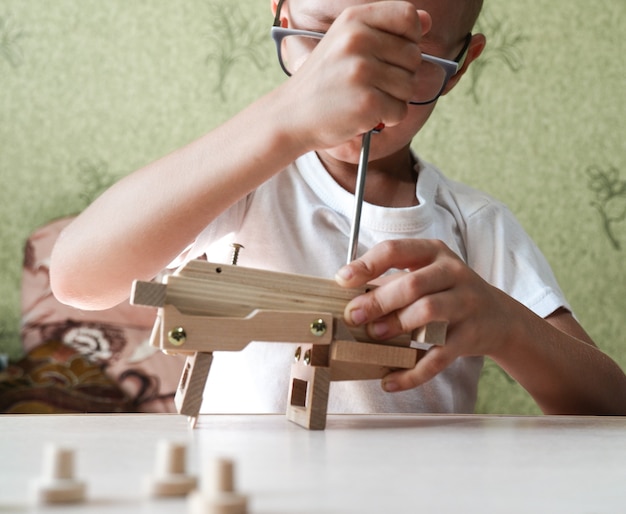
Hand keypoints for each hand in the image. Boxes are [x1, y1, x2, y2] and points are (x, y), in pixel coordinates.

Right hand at [279, 2, 431, 149]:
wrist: (291, 115)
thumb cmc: (323, 82)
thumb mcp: (347, 43)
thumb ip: (386, 30)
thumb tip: (426, 21)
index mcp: (354, 19)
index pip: (408, 16)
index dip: (410, 37)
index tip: (391, 53)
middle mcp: (358, 40)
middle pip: (414, 56)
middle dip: (399, 75)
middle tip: (368, 84)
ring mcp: (362, 71)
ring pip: (410, 86)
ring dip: (393, 99)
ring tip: (363, 98)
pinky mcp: (367, 102)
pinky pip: (400, 110)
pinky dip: (386, 118)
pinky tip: (363, 114)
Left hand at [335, 239, 515, 391]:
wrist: (499, 318)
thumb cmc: (448, 293)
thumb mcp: (426, 275)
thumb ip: (392, 282)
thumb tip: (347, 298)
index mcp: (433, 253)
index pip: (396, 250)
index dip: (366, 265)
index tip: (343, 279)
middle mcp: (452, 274)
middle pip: (412, 284)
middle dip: (378, 301)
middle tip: (353, 316)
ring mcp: (465, 304)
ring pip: (428, 312)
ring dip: (397, 325)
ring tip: (374, 336)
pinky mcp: (470, 337)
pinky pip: (438, 357)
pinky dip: (412, 373)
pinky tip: (389, 381)